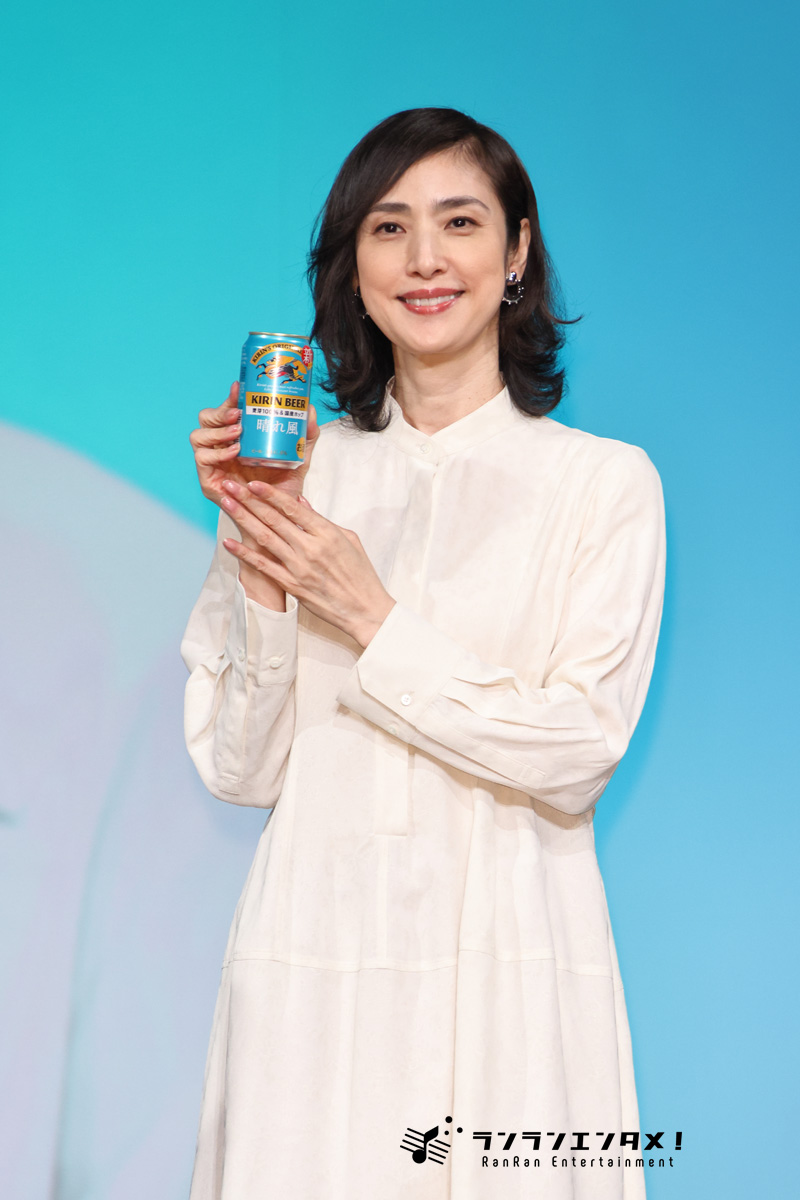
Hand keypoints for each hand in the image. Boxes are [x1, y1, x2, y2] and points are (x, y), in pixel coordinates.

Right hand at [190, 381, 319, 507]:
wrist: (279, 517)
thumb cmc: (284, 485)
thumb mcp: (299, 456)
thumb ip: (306, 435)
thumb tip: (309, 410)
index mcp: (237, 435)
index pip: (227, 410)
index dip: (230, 397)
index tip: (238, 387)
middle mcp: (221, 445)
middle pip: (205, 418)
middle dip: (219, 412)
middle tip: (238, 414)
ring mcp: (212, 462)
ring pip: (198, 436)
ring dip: (216, 432)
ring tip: (237, 433)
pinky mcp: (208, 480)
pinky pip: (201, 460)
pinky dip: (216, 454)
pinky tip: (233, 453)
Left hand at [218, 478, 395, 648]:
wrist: (364, 609)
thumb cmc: (360, 574)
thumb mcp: (349, 539)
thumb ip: (322, 521)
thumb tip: (301, 504)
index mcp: (326, 534)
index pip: (293, 509)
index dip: (271, 494)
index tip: (253, 483)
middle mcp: (310, 548)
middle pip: (274, 519)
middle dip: (249, 500)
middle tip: (230, 486)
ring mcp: (299, 567)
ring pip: (265, 538)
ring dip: (243, 519)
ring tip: (226, 504)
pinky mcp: (292, 585)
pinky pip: (264, 567)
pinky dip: (245, 554)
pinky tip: (229, 543)